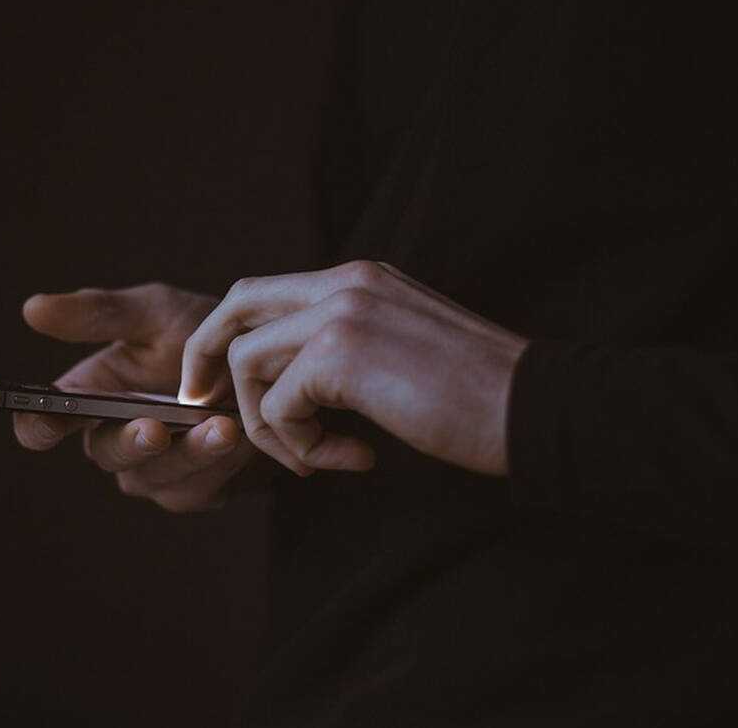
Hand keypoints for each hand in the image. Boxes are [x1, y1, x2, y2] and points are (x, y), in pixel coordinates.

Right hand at [14, 282, 259, 511]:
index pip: (43, 423)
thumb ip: (99, 314)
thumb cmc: (203, 333)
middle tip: (155, 428)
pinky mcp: (192, 490)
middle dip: (130, 442)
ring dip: (188, 454)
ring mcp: (152, 471)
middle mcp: (113, 439)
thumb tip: (31, 308)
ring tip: (221, 427)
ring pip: (153, 477)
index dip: (38, 425)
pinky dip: (218, 464)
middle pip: (104, 454)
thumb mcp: (155, 312)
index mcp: (89, 396)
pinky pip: (195, 489)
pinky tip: (240, 438)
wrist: (269, 364)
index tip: (49, 419)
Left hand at [178, 260, 529, 476]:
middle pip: (236, 306)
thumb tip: (290, 384)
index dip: (227, 336)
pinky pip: (279, 406)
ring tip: (316, 457)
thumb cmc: (478, 396)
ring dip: (268, 424)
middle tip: (203, 406)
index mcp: (360, 278)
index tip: (216, 383)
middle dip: (206, 358)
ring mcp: (341, 312)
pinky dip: (300, 446)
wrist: (533, 408)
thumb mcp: (401, 350)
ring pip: (247, 362)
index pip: (264, 292)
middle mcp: (345, 282)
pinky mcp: (340, 354)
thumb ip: (345, 349)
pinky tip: (352, 459)